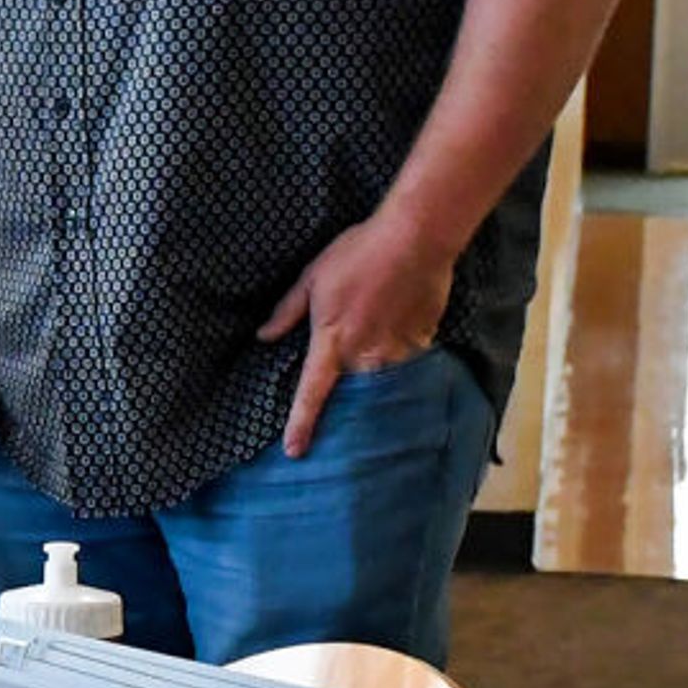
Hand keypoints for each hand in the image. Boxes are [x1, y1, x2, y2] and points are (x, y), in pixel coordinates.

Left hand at [259, 211, 455, 456]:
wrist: (416, 237)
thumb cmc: (358, 253)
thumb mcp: (312, 277)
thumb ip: (288, 311)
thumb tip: (264, 336)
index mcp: (332, 343)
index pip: (311, 394)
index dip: (300, 424)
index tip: (294, 450)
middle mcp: (365, 355)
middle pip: (352, 395)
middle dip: (346, 408)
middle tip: (342, 415)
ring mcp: (397, 350)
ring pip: (382, 382)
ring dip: (374, 386)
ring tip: (374, 376)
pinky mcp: (423, 340)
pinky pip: (408, 361)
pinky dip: (401, 359)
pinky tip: (400, 342)